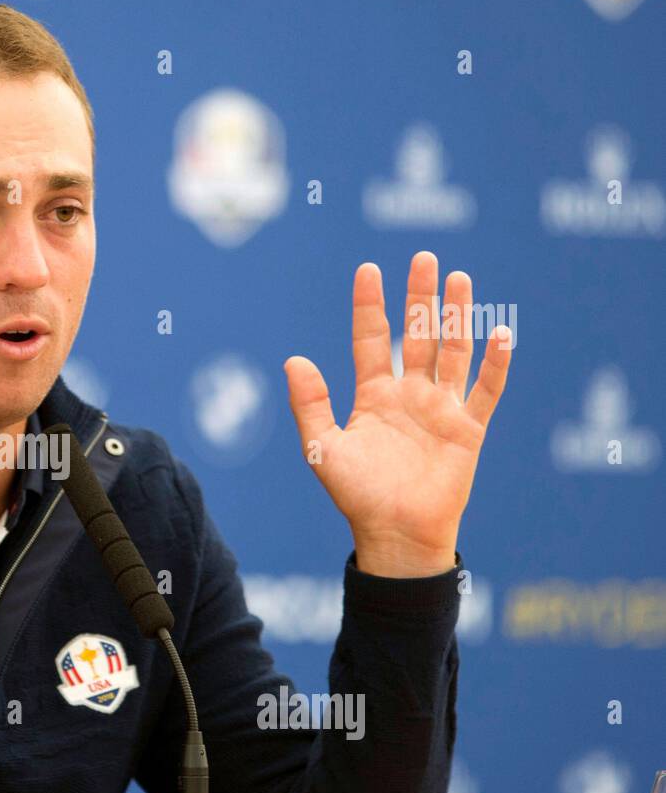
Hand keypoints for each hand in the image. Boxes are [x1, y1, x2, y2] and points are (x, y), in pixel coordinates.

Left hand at [283, 251, 511, 577]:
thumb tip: (293, 358)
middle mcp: (409, 396)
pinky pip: (486, 391)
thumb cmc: (357, 496)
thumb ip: (310, 404)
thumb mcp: (323, 447)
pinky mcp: (468, 430)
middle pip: (418, 335)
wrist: (395, 535)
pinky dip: (495, 363)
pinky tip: (500, 331)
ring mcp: (441, 410)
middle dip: (420, 297)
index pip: (372, 340)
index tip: (367, 269)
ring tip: (460, 278)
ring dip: (458, 316)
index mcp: (373, 397)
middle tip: (424, 257)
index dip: (370, 306)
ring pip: (453, 352)